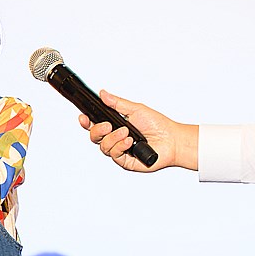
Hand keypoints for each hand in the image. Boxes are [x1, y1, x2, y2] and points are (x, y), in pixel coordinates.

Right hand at [78, 90, 198, 172]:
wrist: (171, 140)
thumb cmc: (157, 125)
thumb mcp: (135, 109)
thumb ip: (117, 103)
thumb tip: (103, 94)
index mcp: (115, 125)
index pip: (95, 124)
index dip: (86, 122)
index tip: (83, 117)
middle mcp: (115, 138)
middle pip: (94, 137)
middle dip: (98, 130)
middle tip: (108, 125)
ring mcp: (119, 150)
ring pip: (103, 147)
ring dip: (113, 138)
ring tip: (127, 133)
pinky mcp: (124, 161)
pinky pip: (114, 155)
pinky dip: (120, 146)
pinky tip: (130, 142)